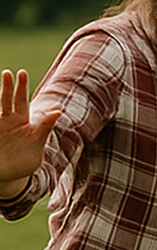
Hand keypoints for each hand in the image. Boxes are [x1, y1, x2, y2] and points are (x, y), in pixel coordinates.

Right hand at [0, 69, 59, 187]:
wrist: (7, 177)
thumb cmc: (25, 162)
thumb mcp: (37, 146)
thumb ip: (45, 129)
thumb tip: (58, 110)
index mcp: (24, 123)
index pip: (23, 101)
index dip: (22, 88)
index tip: (21, 73)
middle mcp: (9, 120)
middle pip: (9, 99)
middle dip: (10, 86)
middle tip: (11, 72)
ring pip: (0, 105)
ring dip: (2, 92)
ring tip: (4, 74)